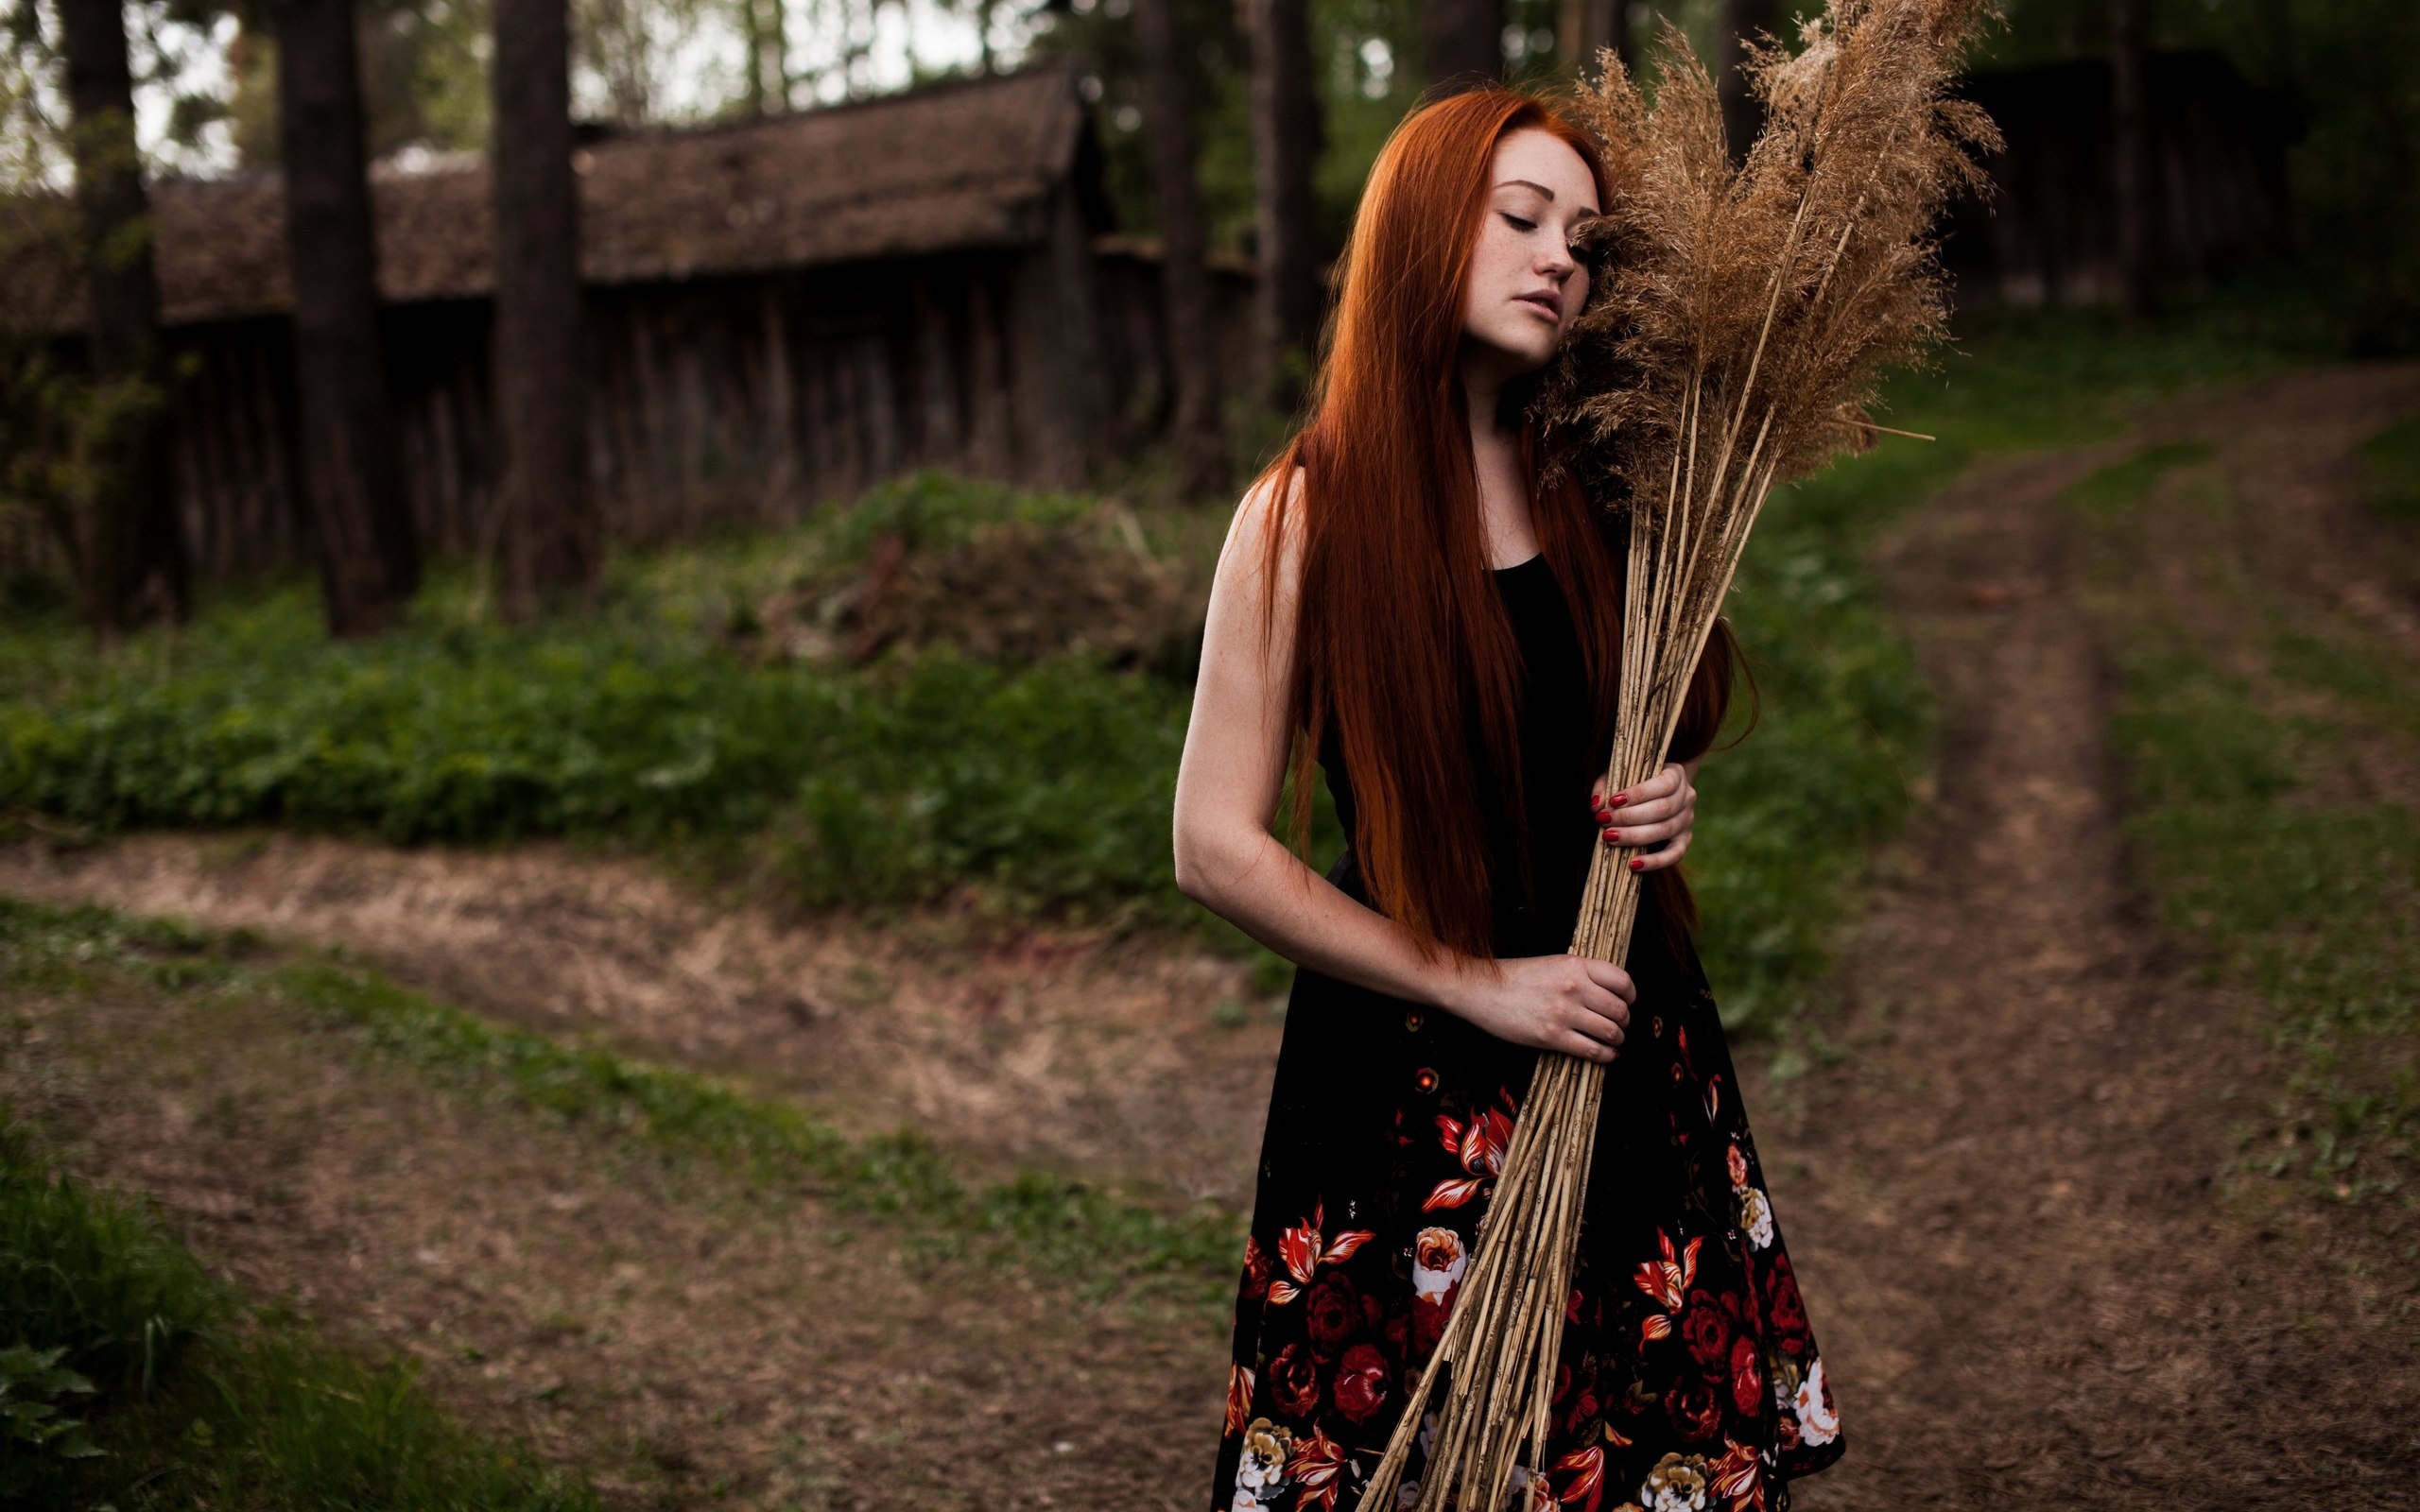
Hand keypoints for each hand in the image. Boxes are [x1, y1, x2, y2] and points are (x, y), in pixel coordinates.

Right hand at [1435, 954, 1634, 1062]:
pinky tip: (1605, 1055)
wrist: (1481, 989)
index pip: (1622, 981)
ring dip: (1617, 1039)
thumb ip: (1580, 974)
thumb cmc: (1514, 976)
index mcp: (1575, 965)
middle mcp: (1574, 987)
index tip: (1628, 1001)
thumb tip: (1606, 993)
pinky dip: (1605, 1056)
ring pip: (1611, 1031)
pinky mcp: (1552, 1036)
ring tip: (1612, 1041)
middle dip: (1624, 1021)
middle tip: (1619, 1025)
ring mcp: (1564, 1013)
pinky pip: (1592, 1050)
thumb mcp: (1552, 964)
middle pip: (1620, 1009)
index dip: (1631, 995)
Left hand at [1591, 760, 1696, 873]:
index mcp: (1676, 774)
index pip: (1663, 784)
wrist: (1657, 792)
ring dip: (1634, 836)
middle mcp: (1686, 797)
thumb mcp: (1620, 774)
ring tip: (1609, 837)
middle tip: (1603, 820)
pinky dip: (1654, 861)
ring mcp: (1687, 820)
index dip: (1638, 794)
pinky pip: (1674, 854)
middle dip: (1629, 817)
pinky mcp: (1684, 840)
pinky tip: (1633, 865)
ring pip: (1665, 830)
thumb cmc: (1635, 781)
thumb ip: (1606, 785)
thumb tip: (1597, 805)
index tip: (1613, 801)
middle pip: (1662, 809)